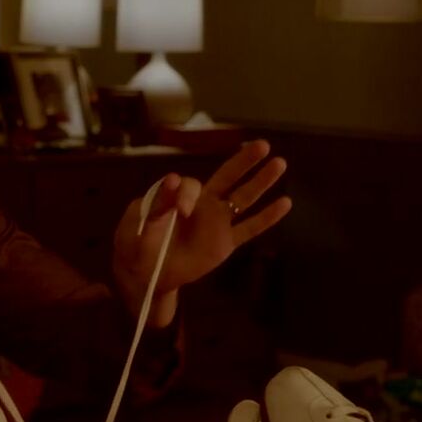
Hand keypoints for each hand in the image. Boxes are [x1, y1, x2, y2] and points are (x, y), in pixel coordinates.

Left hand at [112, 140, 291, 326]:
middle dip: (243, 161)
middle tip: (261, 145)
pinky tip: (285, 203)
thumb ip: (154, 205)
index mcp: (178, 195)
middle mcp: (202, 204)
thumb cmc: (136, 246)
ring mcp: (216, 223)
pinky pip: (249, 229)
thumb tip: (171, 179)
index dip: (185, 194)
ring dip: (262, 181)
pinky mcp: (225, 243)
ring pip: (243, 198)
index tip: (179, 211)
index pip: (190, 185)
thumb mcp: (137, 224)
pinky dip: (267, 218)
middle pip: (227, 176)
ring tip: (280, 163)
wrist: (145, 276)